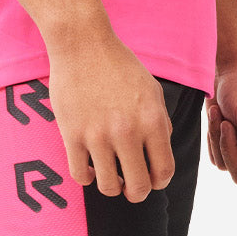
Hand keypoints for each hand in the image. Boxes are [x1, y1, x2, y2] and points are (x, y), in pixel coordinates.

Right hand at [48, 32, 174, 203]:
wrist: (82, 42)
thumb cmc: (119, 65)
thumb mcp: (151, 90)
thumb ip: (160, 123)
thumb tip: (160, 155)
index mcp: (152, 120)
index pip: (164, 171)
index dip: (159, 182)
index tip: (152, 180)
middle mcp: (127, 132)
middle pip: (138, 187)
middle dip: (137, 193)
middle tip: (131, 187)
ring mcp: (98, 135)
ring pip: (108, 187)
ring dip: (112, 187)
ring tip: (111, 177)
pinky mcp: (72, 135)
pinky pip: (80, 175)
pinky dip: (87, 178)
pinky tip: (90, 168)